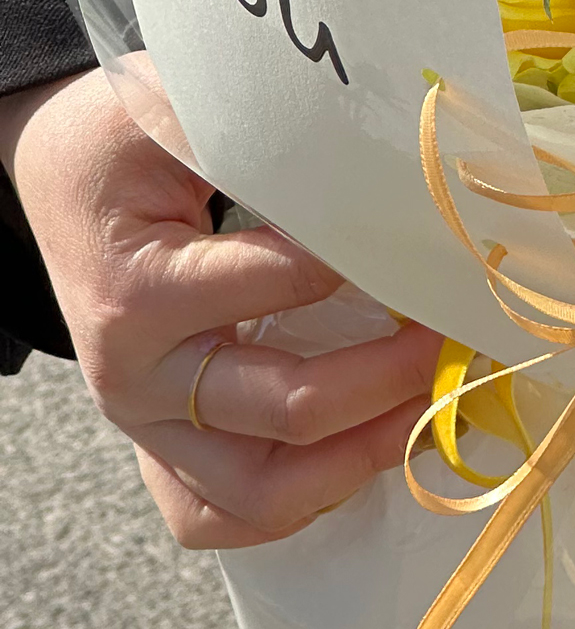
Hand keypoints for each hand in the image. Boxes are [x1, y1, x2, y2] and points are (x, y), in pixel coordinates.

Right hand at [0, 69, 440, 549]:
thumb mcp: (173, 110)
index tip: (442, 244)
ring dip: (363, 456)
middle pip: (288, 407)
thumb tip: (378, 149)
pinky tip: (365, 454)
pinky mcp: (164, 453)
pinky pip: (224, 518)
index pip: (283, 285)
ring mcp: (149, 428)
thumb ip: (261, 124)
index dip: (375, 263)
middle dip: (394, 373)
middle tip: (460, 329)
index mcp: (138, 291)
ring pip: (262, 491)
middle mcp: (138, 377)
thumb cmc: (124, 148)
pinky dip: (301, 504)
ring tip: (435, 405)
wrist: (60, 185)